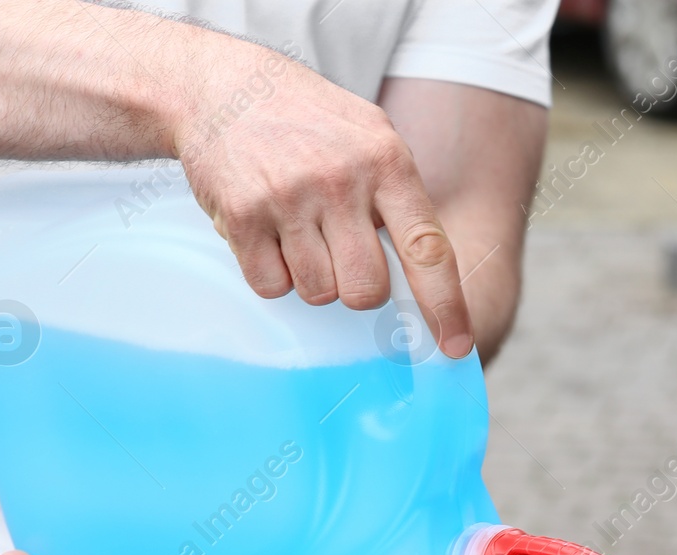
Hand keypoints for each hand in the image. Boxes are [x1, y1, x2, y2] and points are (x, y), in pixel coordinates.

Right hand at [171, 39, 474, 357]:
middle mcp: (340, 180)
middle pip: (366, 290)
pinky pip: (271, 286)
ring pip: (319, 293)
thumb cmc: (309, 122)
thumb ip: (401, 200)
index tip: (455, 346)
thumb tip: (428, 281)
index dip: (445, 305)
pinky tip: (268, 233)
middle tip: (342, 253)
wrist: (221, 86)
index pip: (428, 249)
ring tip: (300, 231)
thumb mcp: (372, 138)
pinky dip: (273, 273)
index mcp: (386, 162)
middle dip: (360, 289)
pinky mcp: (241, 215)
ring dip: (313, 278)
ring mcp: (288, 198)